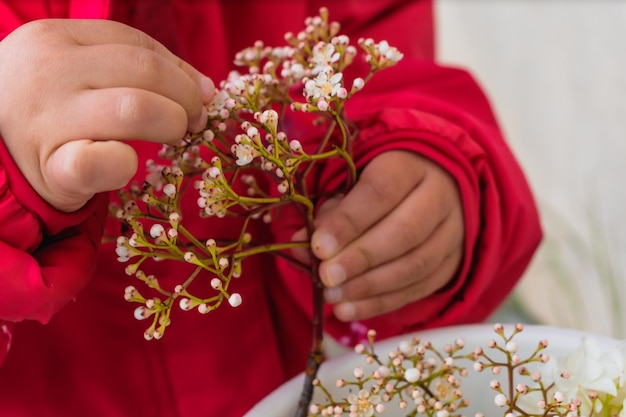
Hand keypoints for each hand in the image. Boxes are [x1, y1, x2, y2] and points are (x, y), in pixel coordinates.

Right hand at [0, 19, 213, 211]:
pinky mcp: (53, 168)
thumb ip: (134, 68)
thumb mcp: (76, 71)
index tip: (199, 94)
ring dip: (171, 124)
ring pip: (135, 109)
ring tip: (174, 136)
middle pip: (145, 71)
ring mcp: (47, 119)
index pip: (137, 43)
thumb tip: (206, 88)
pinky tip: (128, 163)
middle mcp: (49, 72)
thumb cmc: (47, 109)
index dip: (180, 70)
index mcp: (54, 38)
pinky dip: (128, 163)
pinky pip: (104, 162)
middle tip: (193, 119)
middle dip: (185, 97)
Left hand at [311, 151, 463, 320]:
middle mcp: (439, 197)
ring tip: (333, 296)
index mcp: (410, 166)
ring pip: (416, 264)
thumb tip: (301, 245)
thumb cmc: (379, 187)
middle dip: (361, 258)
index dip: (348, 221)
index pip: (380, 192)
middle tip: (326, 276)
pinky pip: (419, 288)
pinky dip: (380, 303)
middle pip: (405, 231)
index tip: (318, 246)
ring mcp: (452, 233)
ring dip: (369, 286)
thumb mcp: (351, 186)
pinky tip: (348, 310)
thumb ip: (328, 213)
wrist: (432, 191)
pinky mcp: (453, 264)